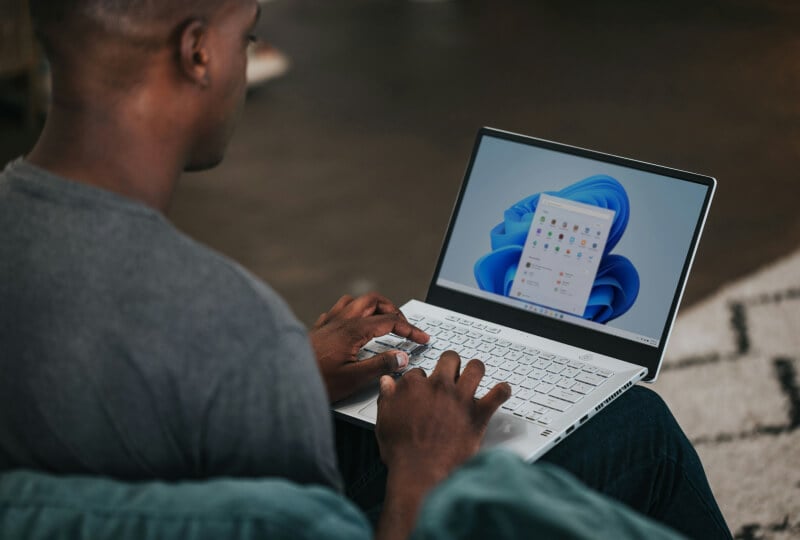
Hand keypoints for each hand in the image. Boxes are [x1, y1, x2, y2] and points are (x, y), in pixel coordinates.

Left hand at [309, 293, 428, 402]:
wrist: (284, 380)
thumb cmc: (315, 381)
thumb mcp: (353, 379)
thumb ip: (380, 366)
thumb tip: (402, 357)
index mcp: (353, 330)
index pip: (390, 321)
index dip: (410, 329)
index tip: (422, 338)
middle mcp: (341, 320)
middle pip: (374, 301)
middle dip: (393, 309)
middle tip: (404, 326)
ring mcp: (328, 322)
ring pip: (355, 301)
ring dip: (373, 306)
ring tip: (383, 320)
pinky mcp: (318, 328)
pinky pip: (338, 310)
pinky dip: (353, 312)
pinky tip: (353, 325)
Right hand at [376, 350, 509, 478]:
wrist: (420, 472)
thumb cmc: (402, 451)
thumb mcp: (384, 420)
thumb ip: (387, 398)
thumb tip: (387, 383)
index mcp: (414, 386)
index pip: (419, 372)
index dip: (422, 380)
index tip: (423, 389)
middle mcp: (439, 386)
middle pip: (450, 359)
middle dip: (450, 364)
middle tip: (451, 373)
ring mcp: (460, 398)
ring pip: (476, 368)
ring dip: (476, 370)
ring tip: (475, 375)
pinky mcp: (478, 414)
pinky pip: (498, 394)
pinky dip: (502, 391)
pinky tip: (501, 391)